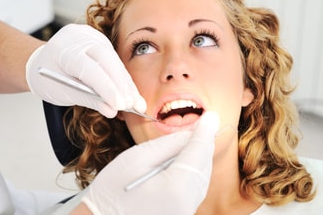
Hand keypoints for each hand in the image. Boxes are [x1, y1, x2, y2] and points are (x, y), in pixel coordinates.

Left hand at [26, 24, 145, 117]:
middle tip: (134, 105)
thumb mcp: (62, 93)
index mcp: (63, 50)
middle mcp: (78, 38)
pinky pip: (115, 60)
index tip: (120, 105)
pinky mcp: (100, 40)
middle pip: (107, 61)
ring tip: (138, 104)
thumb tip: (112, 110)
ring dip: (127, 84)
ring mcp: (91, 36)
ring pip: (114, 61)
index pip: (89, 69)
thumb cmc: (47, 78)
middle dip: (122, 85)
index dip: (106, 88)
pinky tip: (132, 93)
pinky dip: (123, 78)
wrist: (41, 62)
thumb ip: (88, 99)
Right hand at [81, 112, 218, 214]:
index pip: (198, 154)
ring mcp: (184, 213)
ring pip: (201, 180)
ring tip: (193, 141)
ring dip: (198, 159)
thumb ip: (167, 144)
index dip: (205, 132)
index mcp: (175, 188)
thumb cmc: (112, 191)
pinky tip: (184, 162)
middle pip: (203, 168)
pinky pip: (194, 191)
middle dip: (203, 145)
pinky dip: (192, 173)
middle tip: (204, 125)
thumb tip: (190, 134)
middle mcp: (186, 205)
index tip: (211, 117)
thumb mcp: (136, 158)